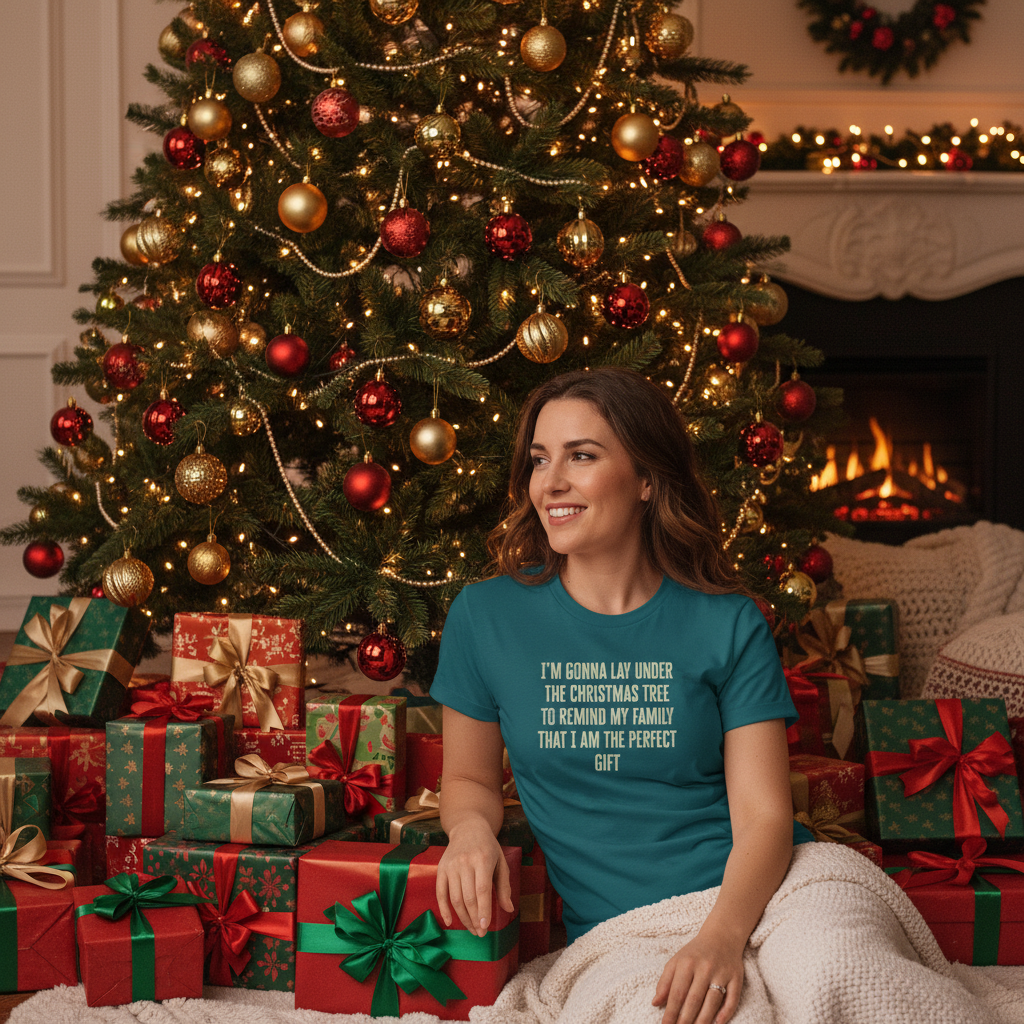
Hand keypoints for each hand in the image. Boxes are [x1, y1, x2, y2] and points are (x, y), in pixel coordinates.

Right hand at [435, 820, 513, 936]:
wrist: (468, 827)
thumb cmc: (488, 846)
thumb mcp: (501, 861)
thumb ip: (504, 886)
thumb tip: (509, 909)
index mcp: (483, 859)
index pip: (482, 890)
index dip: (483, 910)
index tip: (485, 927)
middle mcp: (465, 862)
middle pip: (468, 897)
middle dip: (474, 919)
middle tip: (480, 933)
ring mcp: (451, 866)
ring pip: (455, 898)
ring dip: (463, 918)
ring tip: (471, 929)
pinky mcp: (441, 869)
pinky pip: (440, 893)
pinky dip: (444, 909)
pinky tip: (450, 922)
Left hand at [651, 929, 743, 1023]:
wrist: (722, 935)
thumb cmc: (695, 952)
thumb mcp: (676, 961)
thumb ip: (665, 982)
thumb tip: (655, 1003)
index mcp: (687, 963)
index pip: (677, 992)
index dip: (671, 1011)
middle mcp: (704, 967)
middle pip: (694, 999)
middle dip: (685, 1020)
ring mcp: (721, 972)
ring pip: (712, 1001)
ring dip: (703, 1019)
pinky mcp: (736, 977)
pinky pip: (733, 997)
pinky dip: (726, 1011)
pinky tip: (718, 1022)